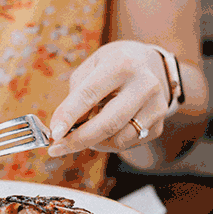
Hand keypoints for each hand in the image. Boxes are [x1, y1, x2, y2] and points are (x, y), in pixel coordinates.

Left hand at [46, 40, 170, 156]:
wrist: (148, 64)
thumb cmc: (110, 66)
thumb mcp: (90, 68)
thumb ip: (76, 96)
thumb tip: (63, 130)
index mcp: (122, 65)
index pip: (89, 95)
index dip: (68, 116)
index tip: (53, 134)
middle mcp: (144, 85)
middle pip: (108, 124)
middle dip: (77, 140)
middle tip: (56, 148)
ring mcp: (156, 107)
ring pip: (117, 140)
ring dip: (93, 142)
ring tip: (85, 129)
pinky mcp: (159, 126)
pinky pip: (126, 144)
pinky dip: (107, 143)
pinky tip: (105, 128)